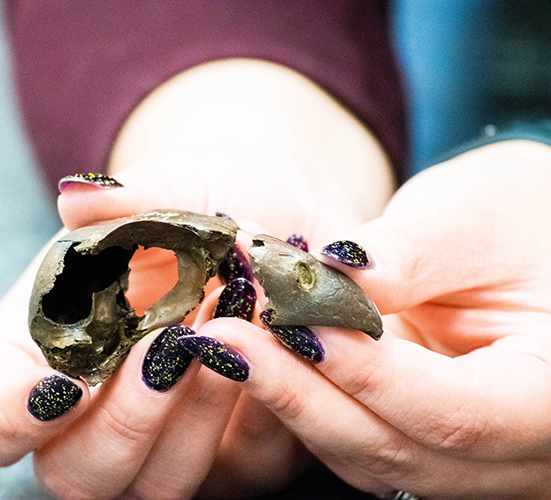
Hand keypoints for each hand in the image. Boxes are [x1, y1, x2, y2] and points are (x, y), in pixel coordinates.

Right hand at [0, 59, 396, 498]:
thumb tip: (80, 195)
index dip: (7, 419)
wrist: (277, 228)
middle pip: (74, 476)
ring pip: (159, 486)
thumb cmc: (199, 211)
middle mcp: (94, 418)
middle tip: (170, 342)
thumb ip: (123, 201)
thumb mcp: (165, 190)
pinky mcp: (237, 459)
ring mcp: (165, 447)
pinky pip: (246, 471)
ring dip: (199, 412)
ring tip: (231, 323)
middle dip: (125, 419)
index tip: (62, 379)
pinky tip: (277, 343)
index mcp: (41, 355)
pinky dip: (264, 407)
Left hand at [195, 141, 550, 498]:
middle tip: (221, 339)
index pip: (451, 412)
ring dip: (291, 402)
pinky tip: (259, 358)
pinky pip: (361, 444)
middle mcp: (523, 454)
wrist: (534, 235)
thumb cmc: (521, 216)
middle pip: (398, 450)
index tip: (283, 321)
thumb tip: (315, 278)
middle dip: (300, 393)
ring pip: (369, 457)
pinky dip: (307, 404)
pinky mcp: (433, 446)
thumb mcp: (470, 222)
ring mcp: (479, 462)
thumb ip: (400, 257)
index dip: (359, 370)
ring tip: (227, 342)